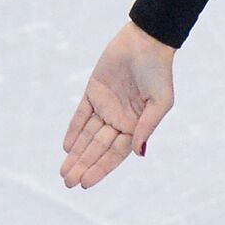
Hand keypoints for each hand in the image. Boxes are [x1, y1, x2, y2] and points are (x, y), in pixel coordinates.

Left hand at [62, 21, 175, 187]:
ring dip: (76, 154)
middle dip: (84, 165)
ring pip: (88, 135)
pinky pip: (81, 115)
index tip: (86, 183)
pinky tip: (66, 147)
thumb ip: (147, 126)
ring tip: (64, 172)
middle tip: (68, 183)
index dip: (101, 168)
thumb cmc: (158, 71)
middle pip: (98, 148)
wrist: (145, 41)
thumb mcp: (160, 101)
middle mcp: (121, 118)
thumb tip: (139, 152)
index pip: (116, 152)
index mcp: (137, 124)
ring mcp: (106, 105)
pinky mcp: (94, 91)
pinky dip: (73, 130)